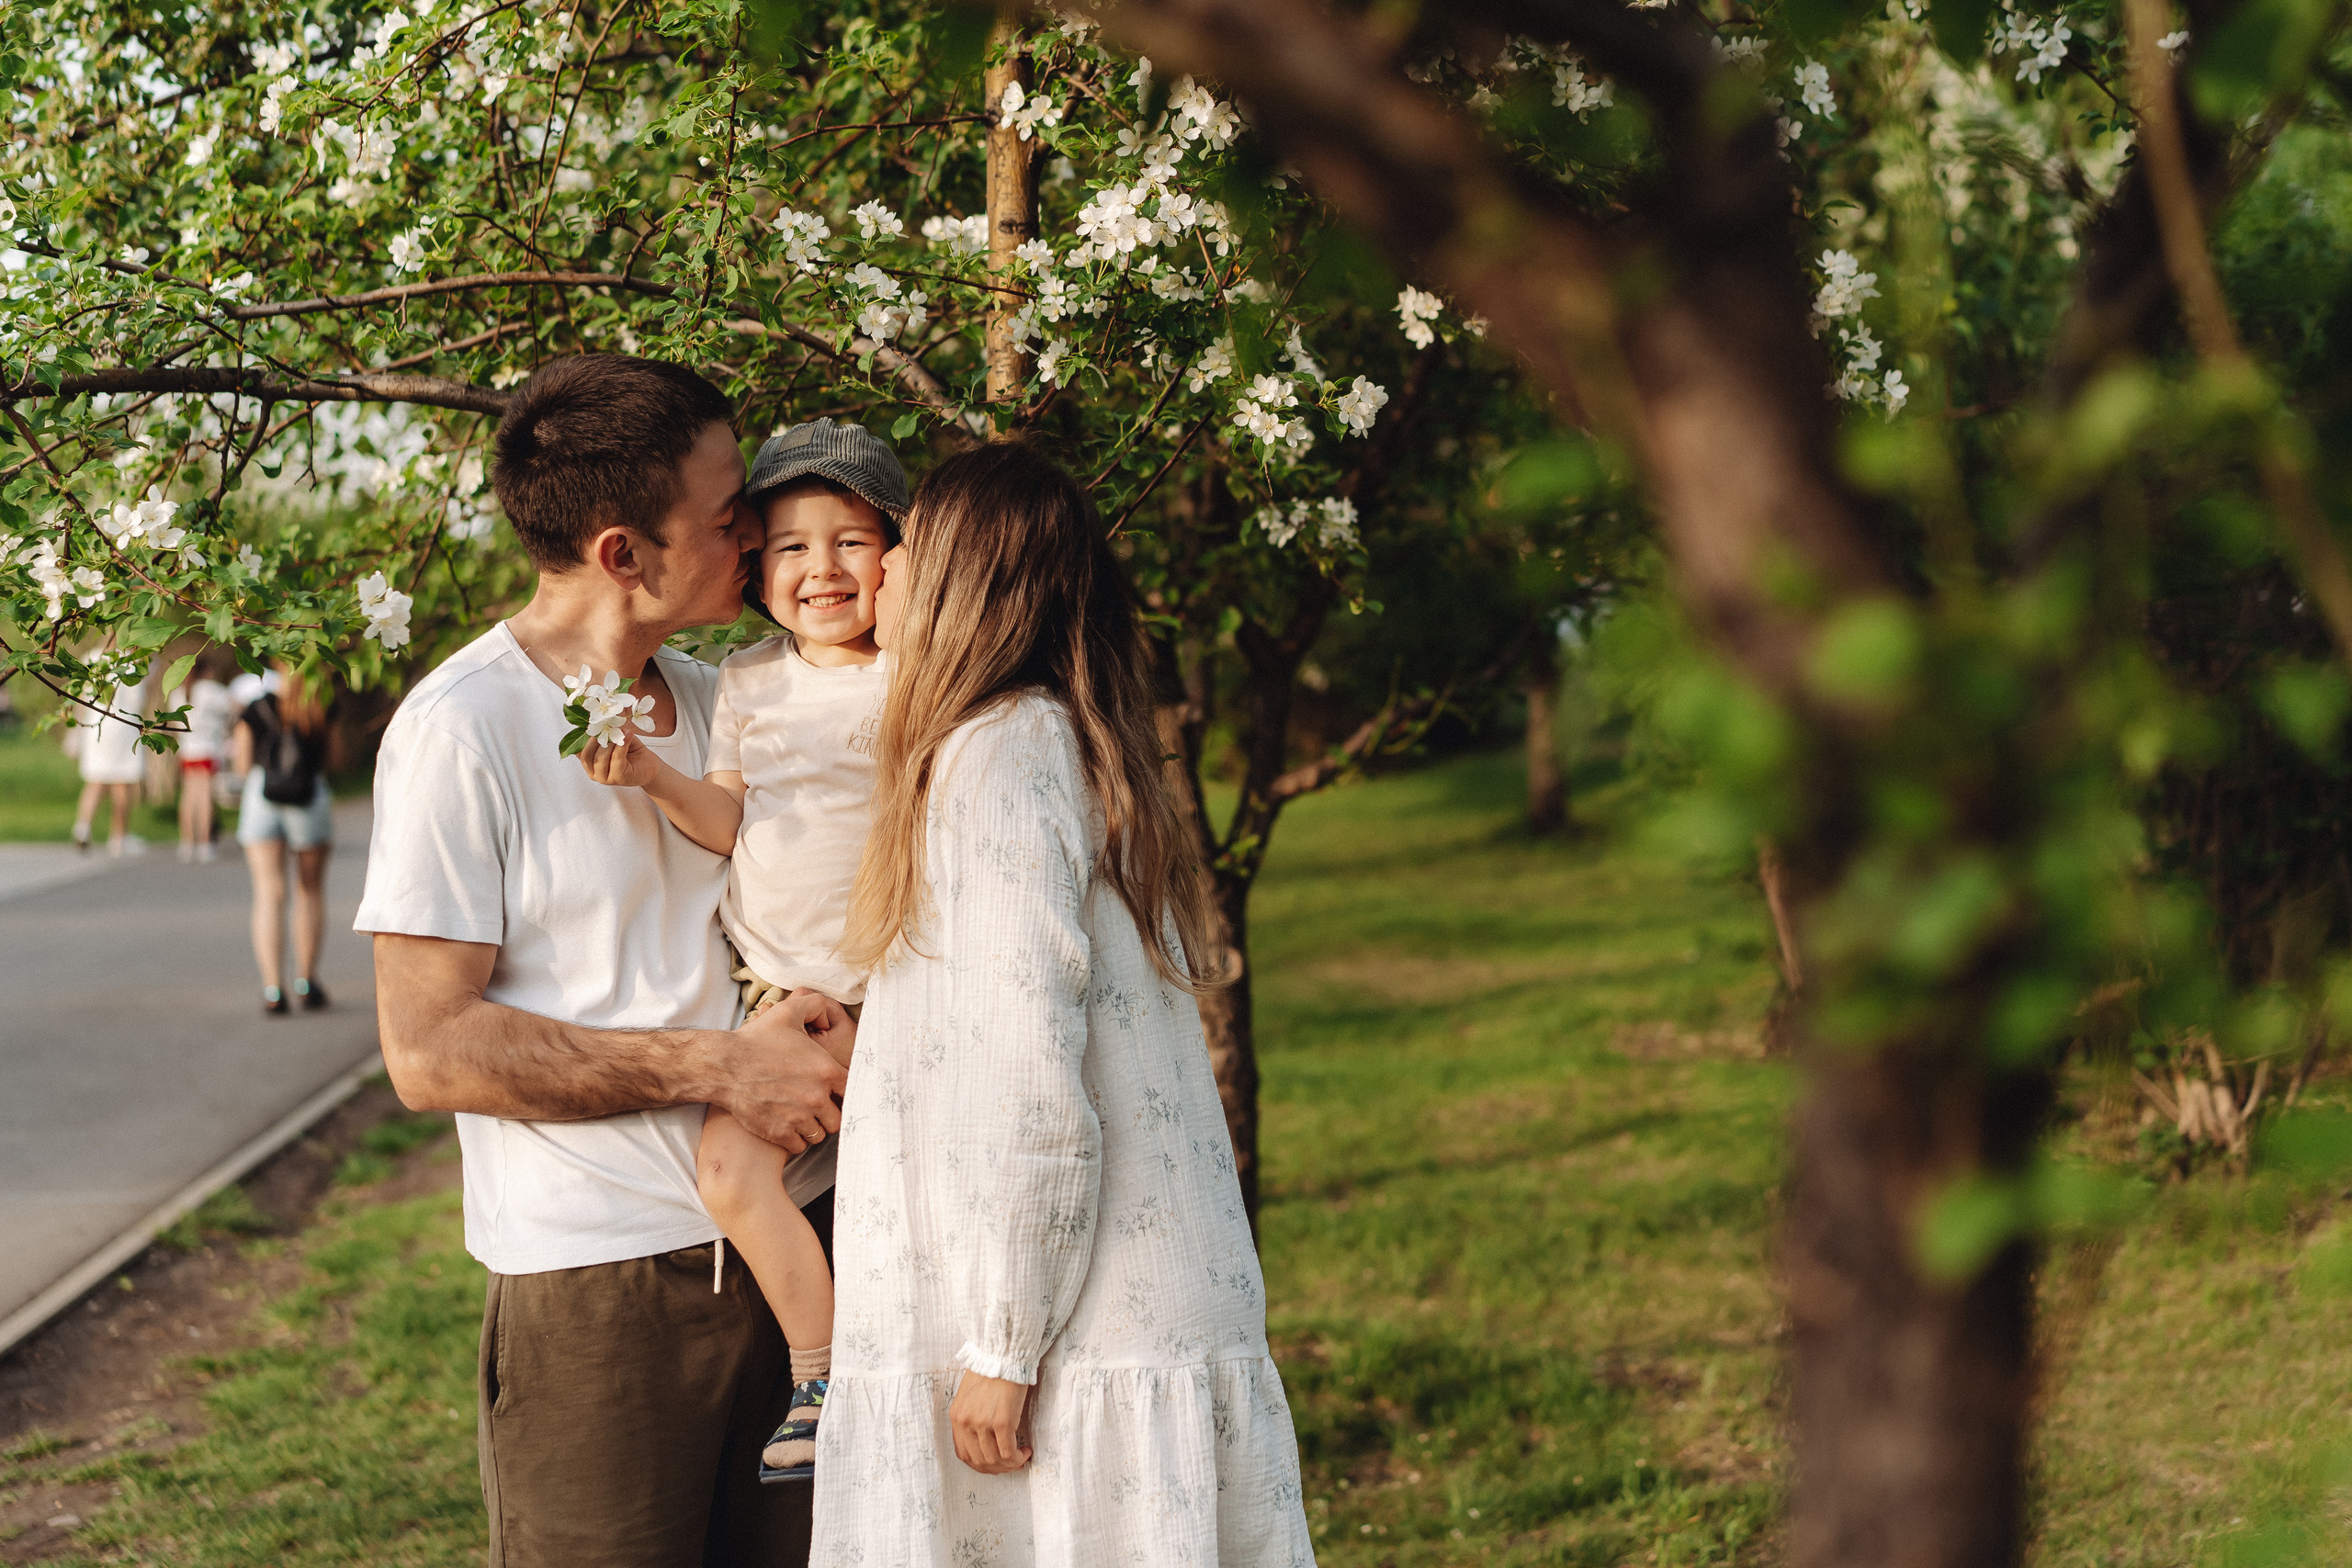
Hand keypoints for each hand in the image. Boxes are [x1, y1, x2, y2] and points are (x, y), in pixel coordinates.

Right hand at [579, 731, 656, 788]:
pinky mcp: (618, 778)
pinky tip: (628, 735)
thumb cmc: (631, 752)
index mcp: (589, 764)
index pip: (579, 751)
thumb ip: (605, 733)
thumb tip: (600, 721)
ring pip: (601, 757)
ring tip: (621, 733)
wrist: (649, 766)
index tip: (594, 724)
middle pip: (587, 755)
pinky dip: (622, 744)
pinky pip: (616, 758)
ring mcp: (605, 778)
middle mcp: (594, 773)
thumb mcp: (615, 739)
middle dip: (596, 739)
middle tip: (607, 727)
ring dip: (611, 742)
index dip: (584, 737)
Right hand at [721, 996, 849, 1152]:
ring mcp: (798, 1118)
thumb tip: (828, 1015)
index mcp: (826, 1070)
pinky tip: (787, 1127)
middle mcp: (816, 1097)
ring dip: (812, 1127)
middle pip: (837, 1118)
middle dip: (828, 1114)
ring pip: (819, 1134)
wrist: (724, 1066)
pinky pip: (799, 1146)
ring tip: (801, 1117)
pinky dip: (795, 1140)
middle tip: (815, 1107)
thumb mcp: (788, 1012)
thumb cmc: (756, 1040)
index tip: (833, 1092)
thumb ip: (815, 1005)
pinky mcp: (780, 1133)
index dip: (842, 1093)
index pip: (851, 1091)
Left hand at [949, 1372, 1032, 1474]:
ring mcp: (983, 1424)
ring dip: (1009, 1465)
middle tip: (1010, 1464)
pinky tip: (1026, 1452)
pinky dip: (1018, 1458)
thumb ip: (971, 1417)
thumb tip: (984, 1440)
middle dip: (996, 1468)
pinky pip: (1008, 1453)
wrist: (1003, 1354)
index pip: (963, 1454)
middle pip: (979, 1461)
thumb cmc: (991, 1370)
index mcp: (957, 1417)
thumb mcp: (970, 1395)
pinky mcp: (1002, 1422)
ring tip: (1020, 1458)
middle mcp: (966, 1423)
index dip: (980, 1464)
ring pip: (994, 1460)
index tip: (994, 1464)